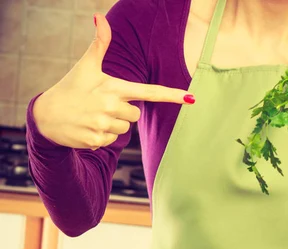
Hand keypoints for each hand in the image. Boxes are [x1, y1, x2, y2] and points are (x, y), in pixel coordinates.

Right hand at [33, 14, 194, 149]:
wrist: (45, 116)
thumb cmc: (71, 88)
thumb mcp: (85, 66)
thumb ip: (99, 44)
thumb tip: (99, 16)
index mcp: (113, 88)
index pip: (148, 92)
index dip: (171, 95)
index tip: (191, 97)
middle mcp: (109, 106)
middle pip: (135, 116)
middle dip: (122, 113)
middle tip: (100, 106)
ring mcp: (102, 125)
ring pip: (124, 130)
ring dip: (111, 126)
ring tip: (92, 117)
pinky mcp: (96, 140)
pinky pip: (111, 142)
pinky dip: (101, 137)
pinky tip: (87, 129)